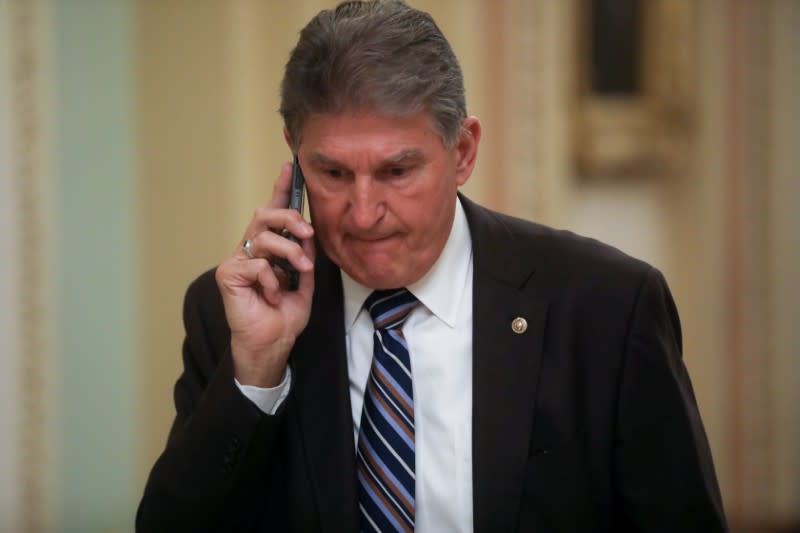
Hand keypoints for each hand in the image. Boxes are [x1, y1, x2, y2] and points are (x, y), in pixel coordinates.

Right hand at [215, 162, 314, 386]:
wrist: (272, 342)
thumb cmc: (285, 314)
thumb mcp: (305, 281)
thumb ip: (306, 256)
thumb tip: (308, 234)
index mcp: (269, 247)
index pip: (274, 213)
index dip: (281, 190)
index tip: (290, 167)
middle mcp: (251, 248)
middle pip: (265, 214)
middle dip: (290, 217)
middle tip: (308, 232)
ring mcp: (238, 260)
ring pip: (264, 236)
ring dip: (290, 251)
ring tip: (302, 269)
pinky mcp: (228, 274)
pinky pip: (257, 264)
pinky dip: (272, 279)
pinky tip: (272, 295)